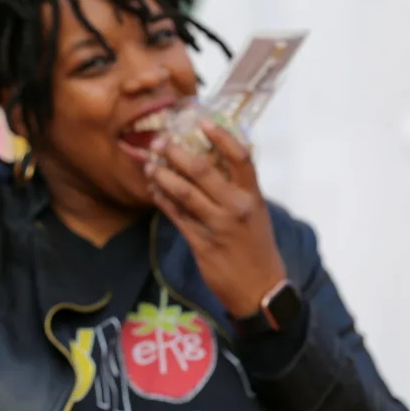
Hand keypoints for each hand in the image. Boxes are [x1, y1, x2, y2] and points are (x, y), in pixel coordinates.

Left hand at [144, 120, 285, 318]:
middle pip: (202, 171)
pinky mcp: (201, 243)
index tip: (201, 121)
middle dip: (176, 153)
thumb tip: (213, 160)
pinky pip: (176, 216)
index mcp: (253, 196)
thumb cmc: (257, 246)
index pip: (240, 158)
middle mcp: (236, 207)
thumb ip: (237, 189)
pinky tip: (153, 191)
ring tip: (149, 165)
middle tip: (159, 142)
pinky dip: (163, 201)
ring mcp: (218, 225)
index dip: (221, 136)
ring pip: (184, 192)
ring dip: (163, 176)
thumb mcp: (256, 213)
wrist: (260, 289)